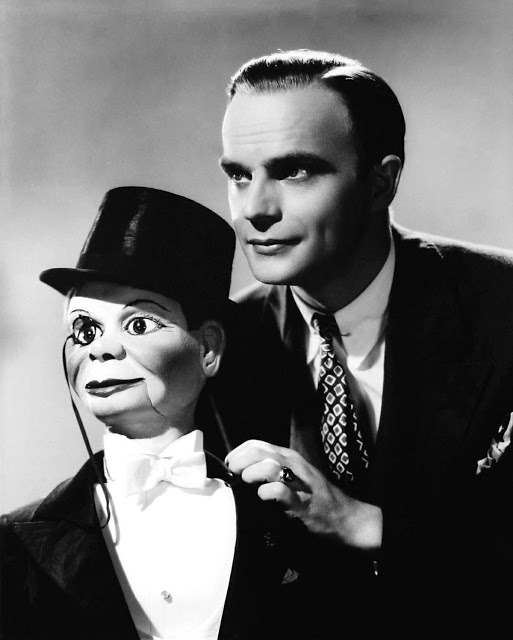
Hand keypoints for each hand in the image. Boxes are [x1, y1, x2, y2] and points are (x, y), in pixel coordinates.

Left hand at [225, 439, 381, 550]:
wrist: (345, 517)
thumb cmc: (314, 498)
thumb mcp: (292, 477)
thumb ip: (270, 471)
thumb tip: (239, 474)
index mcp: (288, 457)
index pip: (255, 444)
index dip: (237, 454)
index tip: (229, 468)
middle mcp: (293, 465)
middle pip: (259, 451)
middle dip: (239, 461)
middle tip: (234, 475)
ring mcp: (299, 483)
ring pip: (269, 466)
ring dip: (252, 474)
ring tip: (249, 484)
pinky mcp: (302, 504)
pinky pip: (280, 492)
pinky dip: (267, 493)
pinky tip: (263, 498)